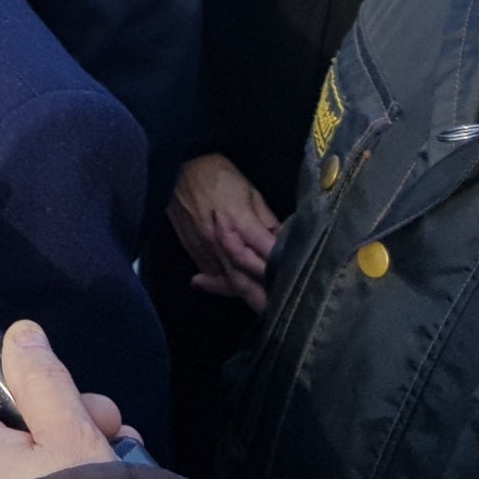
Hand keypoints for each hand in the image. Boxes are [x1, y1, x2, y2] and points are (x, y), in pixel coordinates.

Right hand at [167, 153, 278, 312]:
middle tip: (283, 312)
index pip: (265, 253)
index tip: (299, 282)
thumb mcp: (251, 192)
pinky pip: (210, 274)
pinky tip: (233, 294)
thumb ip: (268, 222)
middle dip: (264, 298)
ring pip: (228, 281)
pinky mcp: (192, 249)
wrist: (179, 166)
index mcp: (240, 221)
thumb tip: (284, 243)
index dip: (281, 269)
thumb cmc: (220, 175)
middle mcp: (221, 240)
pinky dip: (222, 287)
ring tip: (265, 313)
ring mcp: (205, 247)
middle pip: (245, 277)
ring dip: (246, 297)